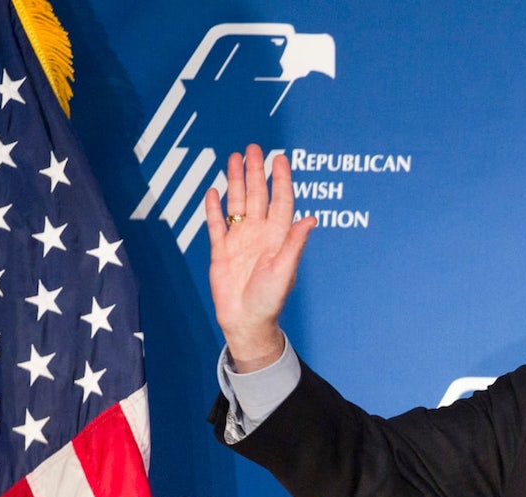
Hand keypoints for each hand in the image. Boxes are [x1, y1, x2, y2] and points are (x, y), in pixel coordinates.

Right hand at [204, 144, 316, 371]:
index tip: (281, 158)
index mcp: (278, 236)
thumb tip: (312, 218)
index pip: (281, 201)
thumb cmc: (270, 299)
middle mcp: (260, 234)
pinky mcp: (221, 251)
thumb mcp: (285, 269)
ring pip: (237, 204)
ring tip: (234, 158)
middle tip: (254, 147)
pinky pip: (216, 225)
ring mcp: (240, 240)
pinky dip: (214, 208)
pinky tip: (214, 191)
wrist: (246, 321)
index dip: (281, 180)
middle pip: (257, 195)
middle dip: (256, 172)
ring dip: (236, 181)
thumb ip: (295, 242)